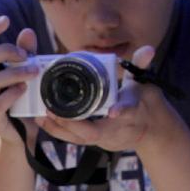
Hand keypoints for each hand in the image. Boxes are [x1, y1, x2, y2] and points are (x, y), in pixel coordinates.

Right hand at [0, 16, 39, 144]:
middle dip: (4, 52)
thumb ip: (25, 54)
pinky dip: (12, 94)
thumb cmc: (22, 99)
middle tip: (26, 56)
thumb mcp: (25, 73)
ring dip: (15, 73)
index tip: (5, 21)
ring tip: (34, 72)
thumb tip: (27, 32)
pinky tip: (24, 90)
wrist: (21, 133)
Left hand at [37, 46, 175, 151]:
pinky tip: (43, 121)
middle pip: (93, 133)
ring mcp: (104, 138)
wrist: (148, 130)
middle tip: (52, 110)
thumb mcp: (144, 84)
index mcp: (132, 113)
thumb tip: (148, 49)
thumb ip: (142, 65)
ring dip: (59, 128)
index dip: (122, 110)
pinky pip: (74, 139)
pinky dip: (58, 131)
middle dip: (72, 124)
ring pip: (80, 139)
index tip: (114, 111)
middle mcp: (116, 129)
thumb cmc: (144, 104)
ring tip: (41, 115)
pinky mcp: (94, 141)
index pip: (128, 112)